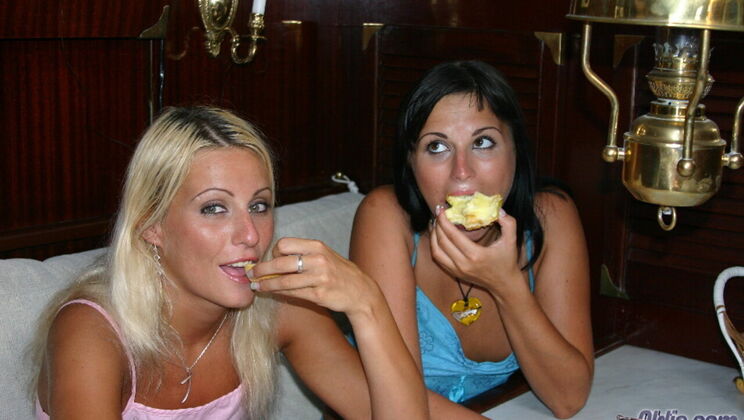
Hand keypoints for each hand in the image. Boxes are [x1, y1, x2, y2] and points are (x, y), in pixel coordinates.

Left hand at [251, 237, 379, 315]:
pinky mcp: (319, 295)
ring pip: (284, 281)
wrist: (360, 291)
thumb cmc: (338, 272)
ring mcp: (319, 278)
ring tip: (256, 286)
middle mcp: (318, 260)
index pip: (284, 244)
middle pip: (280, 263)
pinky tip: (273, 293)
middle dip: (262, 269)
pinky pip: (293, 293)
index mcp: (317, 246)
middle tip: (251, 274)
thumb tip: (273, 259)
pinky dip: (280, 293)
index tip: (271, 260)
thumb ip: (302, 255)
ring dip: (267, 285)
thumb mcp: (323, 256)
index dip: (274, 253)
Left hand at [429, 206, 522, 293]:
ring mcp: (457, 270)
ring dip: (433, 236)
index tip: (441, 210)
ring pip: (436, 251)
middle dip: (437, 225)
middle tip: (437, 213)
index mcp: (475, 254)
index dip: (444, 221)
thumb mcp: (511, 241)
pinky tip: (436, 236)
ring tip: (435, 223)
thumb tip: (498, 210)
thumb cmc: (507, 261)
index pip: (452, 235)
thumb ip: (508, 223)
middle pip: (441, 241)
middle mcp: (463, 263)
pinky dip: (434, 246)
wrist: (504, 284)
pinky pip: (438, 259)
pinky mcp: (454, 273)